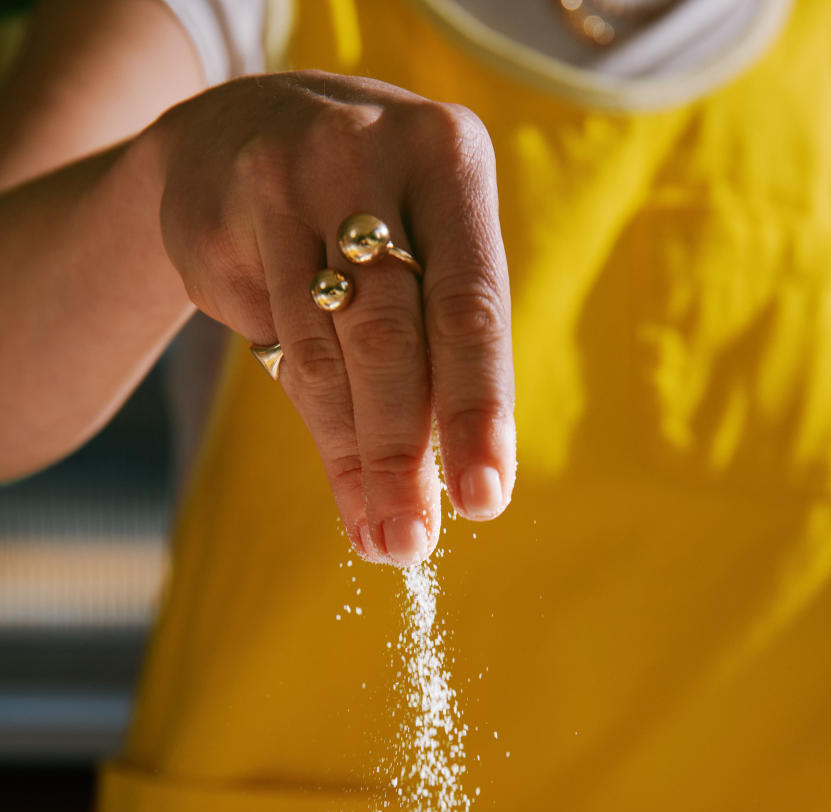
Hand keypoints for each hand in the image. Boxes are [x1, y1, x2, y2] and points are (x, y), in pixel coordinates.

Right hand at [156, 72, 515, 564]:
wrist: (233, 133)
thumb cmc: (365, 216)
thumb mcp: (423, 247)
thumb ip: (444, 346)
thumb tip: (451, 492)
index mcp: (448, 162)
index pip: (470, 306)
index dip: (479, 409)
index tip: (484, 498)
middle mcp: (370, 158)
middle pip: (392, 334)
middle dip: (406, 451)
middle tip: (416, 540)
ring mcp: (289, 182)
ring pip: (327, 353)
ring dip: (360, 460)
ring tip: (384, 536)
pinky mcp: (227, 219)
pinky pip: (280, 348)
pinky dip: (323, 434)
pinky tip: (347, 490)